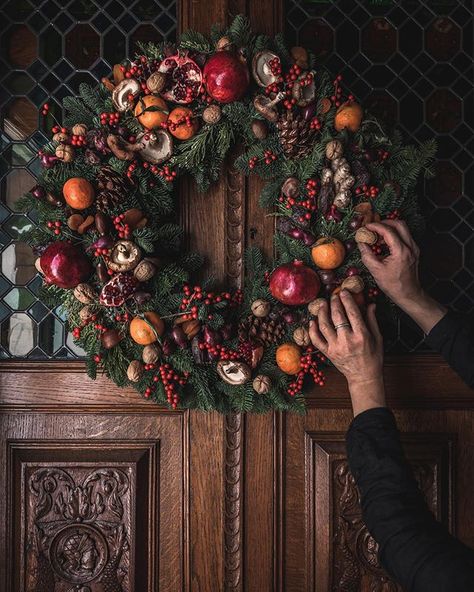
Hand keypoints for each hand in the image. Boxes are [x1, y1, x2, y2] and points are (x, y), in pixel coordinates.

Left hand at [309, 290, 384, 415]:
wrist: (364, 377)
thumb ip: (372, 320)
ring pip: (324, 326)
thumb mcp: (377, 338)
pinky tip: (313, 321)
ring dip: (322, 312)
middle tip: (333, 295)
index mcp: (361, 336)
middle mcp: (347, 341)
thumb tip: (370, 304)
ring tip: (322, 304)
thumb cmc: (373, 357)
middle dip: (334, 303)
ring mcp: (335, 347)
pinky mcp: (328, 353)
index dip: (347, 300)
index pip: (352, 313)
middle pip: (337, 316)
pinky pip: (316, 340)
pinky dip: (312, 330)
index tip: (344, 291)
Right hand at [358, 220, 446, 333]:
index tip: (366, 226)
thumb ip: (367, 254)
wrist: (408, 294)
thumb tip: (361, 243)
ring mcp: (414, 248)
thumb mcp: (376, 270)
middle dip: (385, 222)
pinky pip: (404, 236)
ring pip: (403, 229)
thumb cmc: (392, 285)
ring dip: (390, 228)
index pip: (388, 231)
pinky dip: (394, 235)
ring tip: (378, 235)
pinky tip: (385, 243)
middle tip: (373, 227)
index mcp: (401, 251)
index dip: (375, 226)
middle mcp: (410, 247)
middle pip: (399, 224)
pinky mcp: (414, 251)